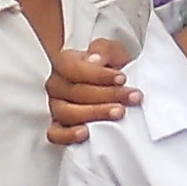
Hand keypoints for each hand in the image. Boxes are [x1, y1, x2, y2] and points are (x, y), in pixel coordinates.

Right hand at [46, 33, 136, 147]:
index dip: (98, 75)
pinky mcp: (59, 128)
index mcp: (64, 63)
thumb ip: (104, 50)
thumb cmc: (112, 67)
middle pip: (74, 92)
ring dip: (95, 113)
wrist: (116, 86)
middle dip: (107, 95)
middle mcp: (56, 85)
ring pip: (66, 113)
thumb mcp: (113, 51)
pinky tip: (85, 133)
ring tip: (119, 112)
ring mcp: (56, 107)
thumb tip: (94, 59)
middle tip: (131, 97)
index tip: (122, 78)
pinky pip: (55, 134)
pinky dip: (68, 135)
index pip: (73, 68)